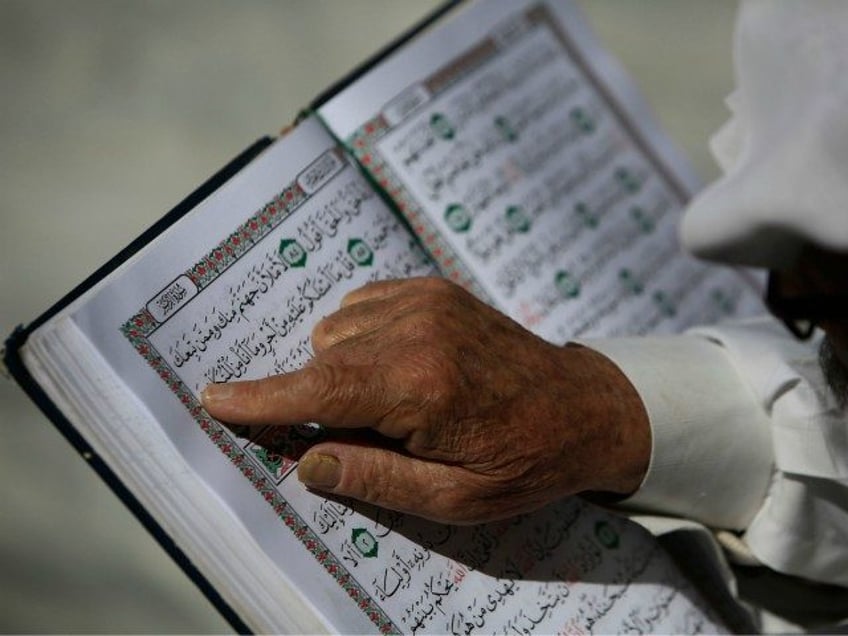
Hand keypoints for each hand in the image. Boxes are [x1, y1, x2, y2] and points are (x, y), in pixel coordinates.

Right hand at [201, 278, 649, 523]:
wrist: (584, 406)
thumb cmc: (524, 461)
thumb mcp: (456, 497)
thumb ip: (375, 478)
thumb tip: (305, 462)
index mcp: (421, 387)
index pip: (317, 391)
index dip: (259, 399)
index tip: (212, 397)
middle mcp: (417, 330)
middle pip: (321, 357)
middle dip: (318, 397)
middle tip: (366, 433)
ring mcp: (426, 301)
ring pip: (337, 329)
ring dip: (344, 367)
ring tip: (394, 400)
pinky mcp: (434, 288)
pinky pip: (362, 306)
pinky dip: (362, 337)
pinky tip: (400, 365)